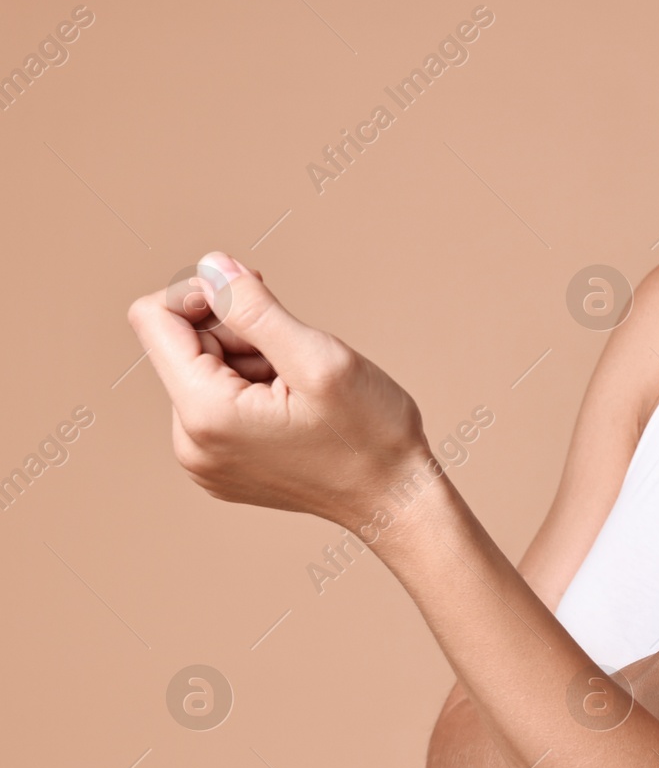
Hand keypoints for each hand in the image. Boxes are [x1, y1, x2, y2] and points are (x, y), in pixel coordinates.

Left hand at [125, 252, 429, 529]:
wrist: (396, 501)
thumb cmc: (370, 436)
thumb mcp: (317, 358)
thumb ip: (253, 306)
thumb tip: (211, 266)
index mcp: (205, 414)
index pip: (153, 319)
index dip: (201, 293)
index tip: (253, 298)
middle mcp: (190, 444)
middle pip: (182, 347)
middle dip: (236, 334)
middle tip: (296, 356)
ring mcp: (204, 462)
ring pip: (204, 374)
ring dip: (250, 362)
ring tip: (302, 388)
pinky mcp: (221, 469)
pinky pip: (218, 406)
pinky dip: (253, 391)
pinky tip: (296, 409)